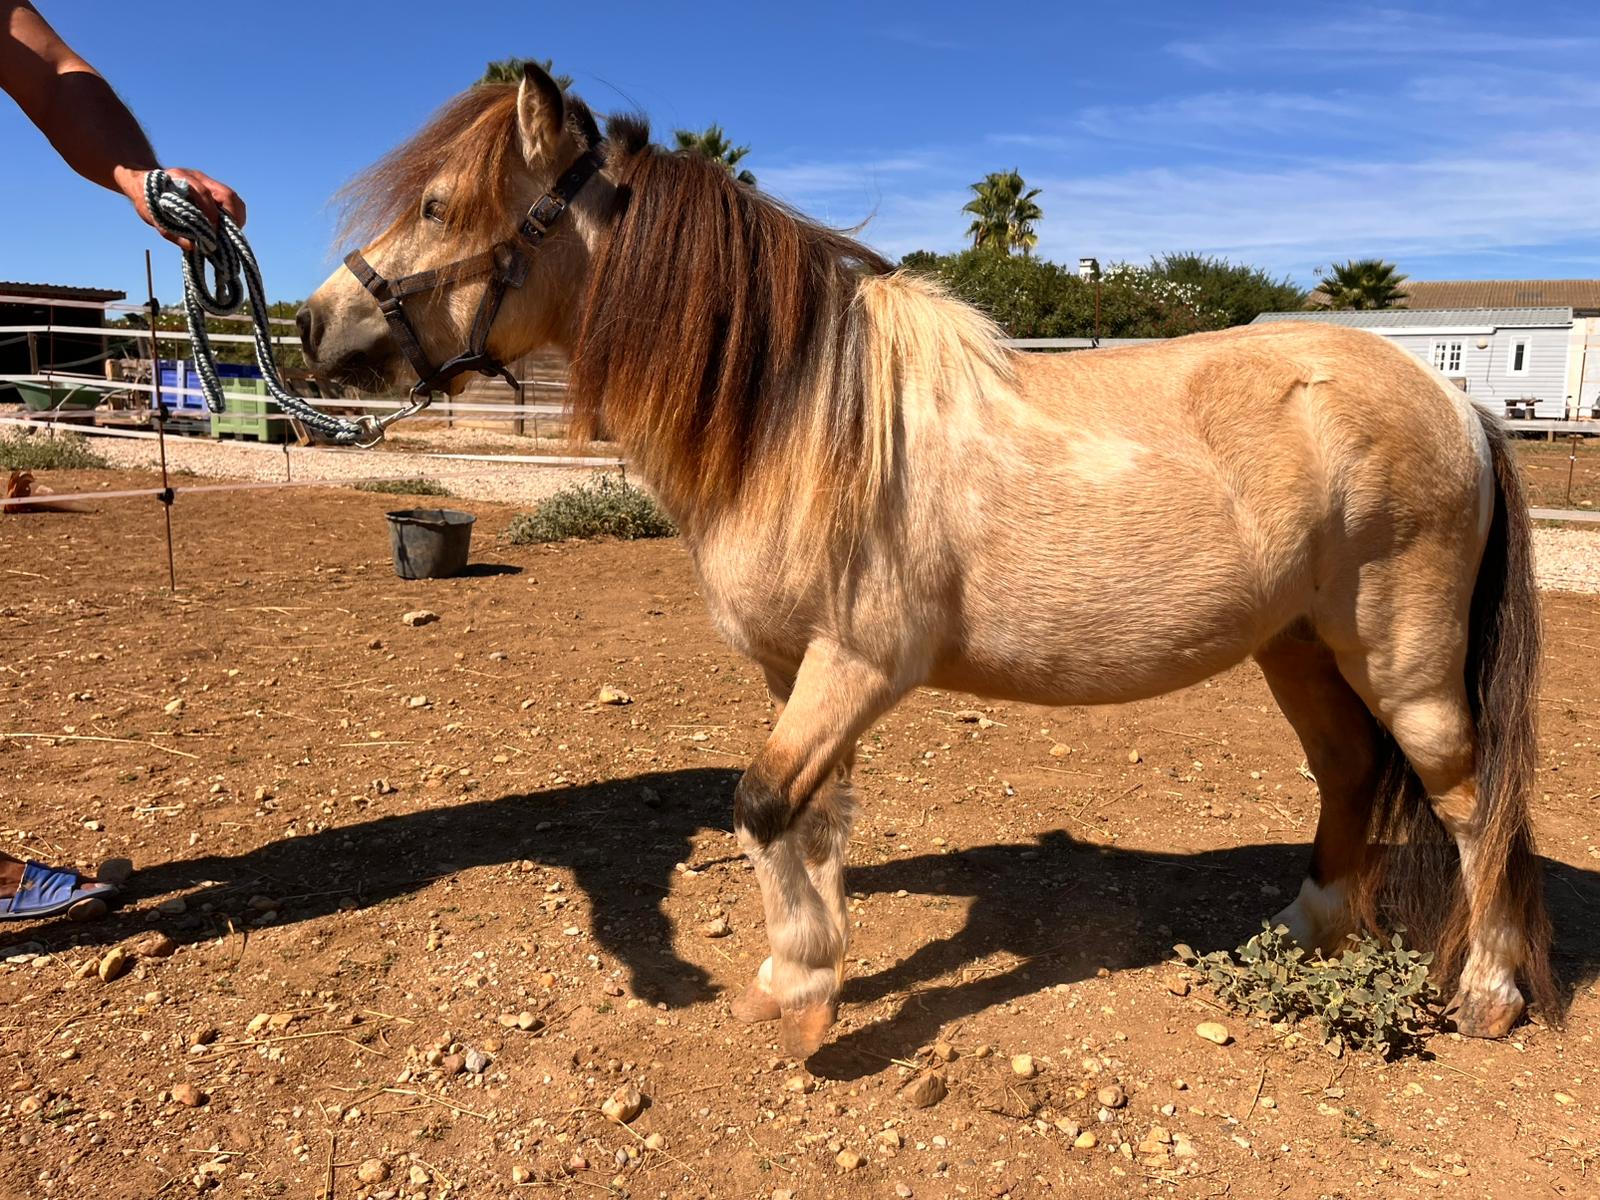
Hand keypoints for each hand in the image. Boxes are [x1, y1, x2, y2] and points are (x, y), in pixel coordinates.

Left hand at [117, 166, 246, 249]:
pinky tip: (227, 228)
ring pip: (233, 197)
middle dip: (232, 218)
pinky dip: (234, 215)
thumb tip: (193, 247)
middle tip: (228, 237)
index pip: (204, 195)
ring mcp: (207, 181)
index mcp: (180, 179)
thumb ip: (171, 231)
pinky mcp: (213, 188)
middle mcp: (198, 177)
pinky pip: (231, 201)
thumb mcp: (153, 217)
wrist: (144, 182)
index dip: (211, 216)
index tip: (211, 235)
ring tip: (231, 235)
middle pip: (227, 194)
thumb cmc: (147, 199)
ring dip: (236, 217)